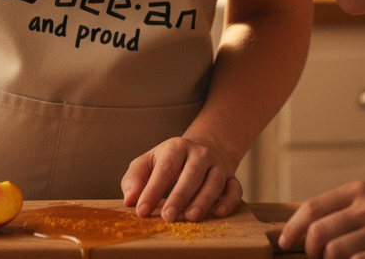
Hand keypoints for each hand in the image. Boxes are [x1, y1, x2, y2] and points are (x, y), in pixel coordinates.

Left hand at [121, 136, 242, 222]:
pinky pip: (235, 189)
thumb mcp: (149, 162)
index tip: (142, 211)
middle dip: (179, 197)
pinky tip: (218, 212)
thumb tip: (130, 200)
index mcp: (177, 147)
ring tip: (190, 217)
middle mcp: (200, 153)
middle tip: (167, 217)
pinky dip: (229, 201)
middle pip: (191, 174)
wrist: (202, 149)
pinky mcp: (231, 178)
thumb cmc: (169, 162)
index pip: (164, 168)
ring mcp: (217, 165)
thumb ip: (135, 178)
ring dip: (203, 200)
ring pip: (214, 182)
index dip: (152, 190)